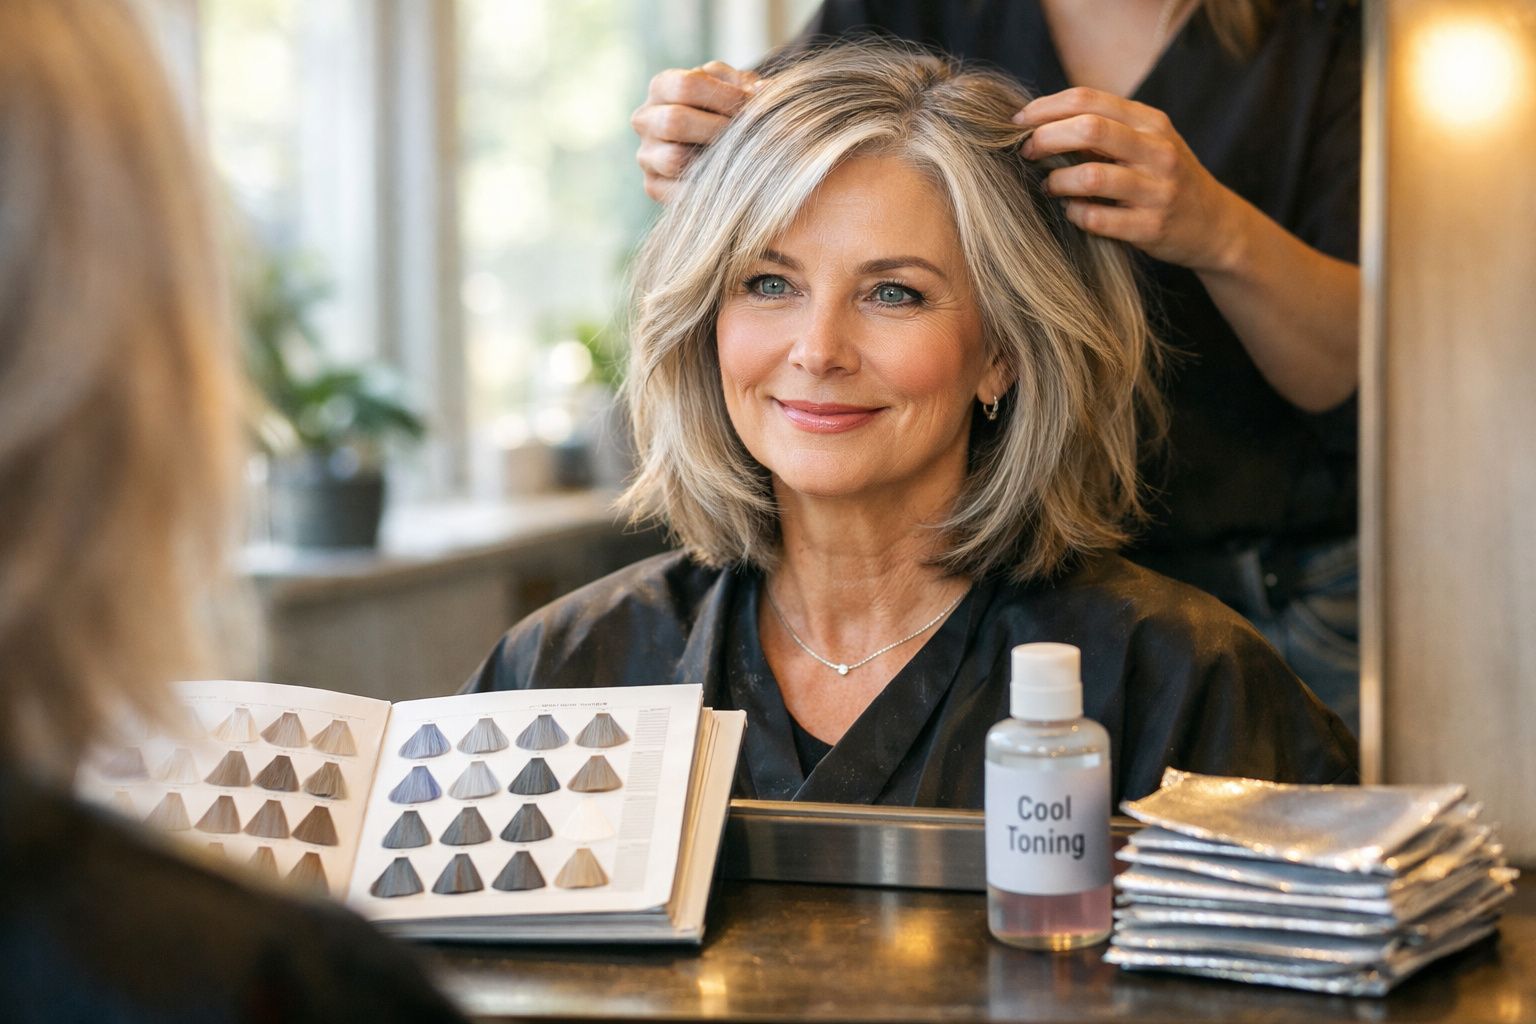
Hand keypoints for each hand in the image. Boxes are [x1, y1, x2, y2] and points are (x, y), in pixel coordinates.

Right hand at [632, 61, 759, 202]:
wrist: (713, 145)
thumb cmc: (724, 109)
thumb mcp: (733, 88)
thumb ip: (744, 85)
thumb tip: (760, 91)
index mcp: (661, 87)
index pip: (685, 86)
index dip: (724, 96)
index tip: (752, 106)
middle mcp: (645, 119)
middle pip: (674, 121)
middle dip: (717, 129)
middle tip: (747, 134)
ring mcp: (646, 155)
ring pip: (673, 159)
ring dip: (713, 159)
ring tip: (739, 156)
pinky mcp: (653, 186)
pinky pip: (677, 191)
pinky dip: (707, 187)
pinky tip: (729, 179)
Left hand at [1014, 87, 1242, 272]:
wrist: (1215, 224)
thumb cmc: (1164, 178)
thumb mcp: (1146, 142)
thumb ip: (1104, 128)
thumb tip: (1039, 121)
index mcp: (1151, 122)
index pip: (1088, 100)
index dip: (1044, 108)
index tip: (1017, 122)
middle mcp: (1157, 151)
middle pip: (1088, 129)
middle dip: (1045, 139)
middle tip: (1027, 152)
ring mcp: (1157, 190)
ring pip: (1089, 177)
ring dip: (1057, 181)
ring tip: (1049, 185)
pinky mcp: (1151, 227)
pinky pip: (1096, 219)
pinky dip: (1075, 214)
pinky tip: (1073, 212)